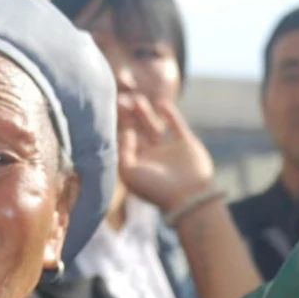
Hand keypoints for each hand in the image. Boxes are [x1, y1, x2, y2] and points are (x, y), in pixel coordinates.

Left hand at [116, 93, 213, 213]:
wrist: (188, 197)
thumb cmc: (155, 188)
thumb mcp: (129, 172)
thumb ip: (123, 150)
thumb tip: (125, 132)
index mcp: (137, 165)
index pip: (124, 142)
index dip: (117, 127)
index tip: (110, 112)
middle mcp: (152, 157)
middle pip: (137, 131)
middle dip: (129, 117)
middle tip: (121, 100)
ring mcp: (169, 150)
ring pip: (154, 127)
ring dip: (145, 113)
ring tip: (137, 100)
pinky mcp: (186, 145)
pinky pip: (176, 126)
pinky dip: (170, 114)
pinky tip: (161, 103)